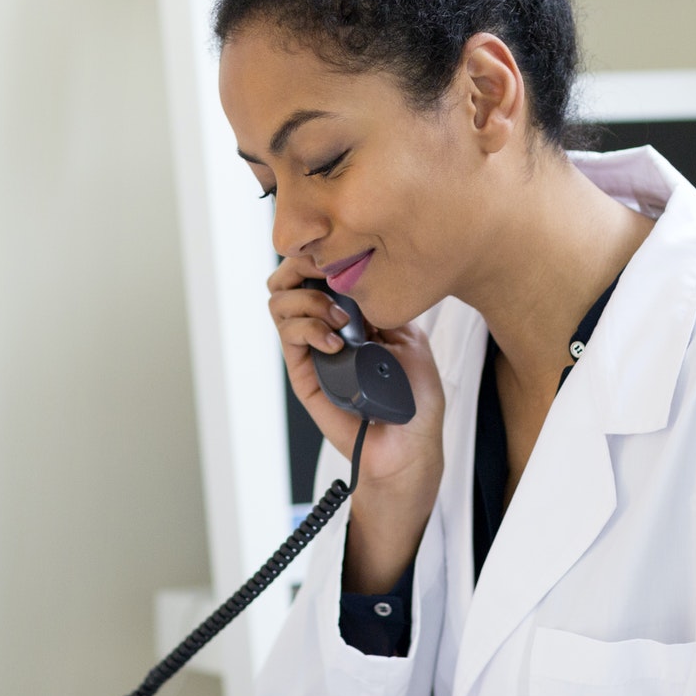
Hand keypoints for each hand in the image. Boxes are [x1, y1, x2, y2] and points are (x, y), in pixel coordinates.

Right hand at [268, 257, 445, 593]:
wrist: (408, 446)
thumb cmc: (415, 399)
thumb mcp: (411, 339)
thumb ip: (383, 306)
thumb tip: (357, 278)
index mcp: (352, 315)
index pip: (319, 272)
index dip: (321, 253)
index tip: (338, 249)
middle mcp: (325, 328)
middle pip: (290, 279)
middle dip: (303, 267)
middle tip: (326, 275)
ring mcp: (311, 350)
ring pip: (281, 303)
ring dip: (310, 301)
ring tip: (341, 321)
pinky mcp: (303, 374)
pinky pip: (289, 336)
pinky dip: (309, 329)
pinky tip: (336, 343)